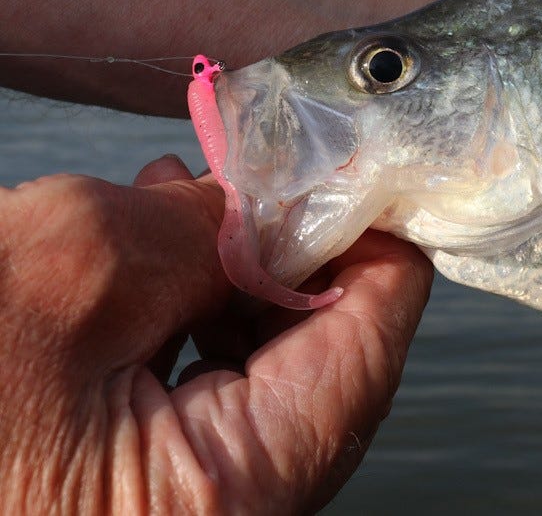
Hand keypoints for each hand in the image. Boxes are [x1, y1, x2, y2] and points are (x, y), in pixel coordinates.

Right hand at [0, 156, 431, 512]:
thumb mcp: (61, 278)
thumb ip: (191, 231)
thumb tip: (255, 208)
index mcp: (242, 490)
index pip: (372, 341)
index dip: (369, 238)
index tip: (348, 168)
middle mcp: (229, 514)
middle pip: (319, 356)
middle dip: (283, 251)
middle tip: (247, 174)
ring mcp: (176, 506)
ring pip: (251, 374)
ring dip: (226, 278)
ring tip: (176, 201)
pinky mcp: (123, 496)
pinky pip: (189, 400)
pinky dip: (178, 324)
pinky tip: (140, 264)